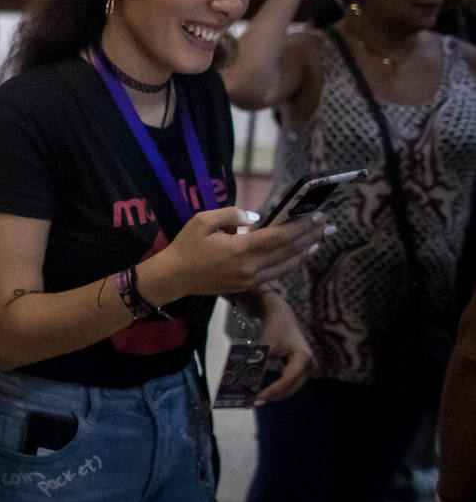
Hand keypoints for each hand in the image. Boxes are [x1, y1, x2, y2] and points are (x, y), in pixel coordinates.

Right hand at [146, 207, 327, 299]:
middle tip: (327, 225)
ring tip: (320, 240)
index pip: (279, 236)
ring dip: (305, 252)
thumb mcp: (202, 221)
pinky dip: (291, 264)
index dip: (300, 226)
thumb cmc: (186, 246)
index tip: (316, 215)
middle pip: (288, 251)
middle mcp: (250, 267)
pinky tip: (299, 256)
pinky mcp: (248, 286)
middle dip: (309, 237)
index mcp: (240, 249)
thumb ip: (231, 214)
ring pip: (286, 266)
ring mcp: (251, 279)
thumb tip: (255, 217)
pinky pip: (276, 274)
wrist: (174, 277)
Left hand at [251, 290, 315, 404]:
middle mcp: (310, 365)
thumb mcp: (265, 346)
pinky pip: (290, 382)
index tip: (255, 398)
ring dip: (274, 394)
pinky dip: (276, 387)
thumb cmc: (272, 328)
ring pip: (290, 387)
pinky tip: (261, 392)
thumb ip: (258, 365)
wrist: (280, 315)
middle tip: (251, 403)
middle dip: (271, 396)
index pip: (287, 380)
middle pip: (290, 387)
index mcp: (303, 357)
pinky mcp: (302, 369)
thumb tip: (248, 385)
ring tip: (254, 400)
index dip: (271, 391)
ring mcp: (308, 368)